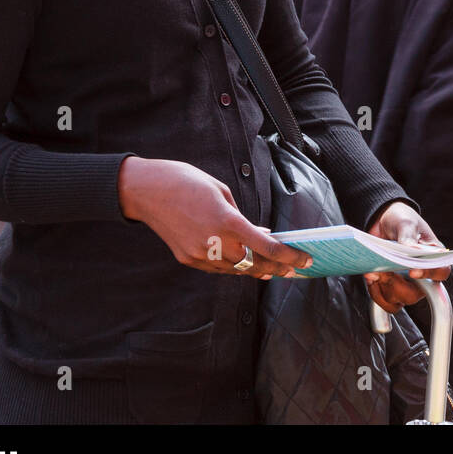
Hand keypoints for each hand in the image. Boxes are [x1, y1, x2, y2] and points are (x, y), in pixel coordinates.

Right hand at [117, 156, 310, 279]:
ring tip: (272, 269)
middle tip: (294, 270)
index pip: (268, 249)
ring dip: (255, 269)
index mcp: (228, 222)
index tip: (305, 260)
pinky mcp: (187, 259)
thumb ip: (243, 218)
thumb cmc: (187, 183)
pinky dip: (233, 266)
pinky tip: (243, 263)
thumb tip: (258, 235)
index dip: (290, 257)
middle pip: (255, 265)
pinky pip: (217, 268)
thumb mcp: (223, 192)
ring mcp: (199, 255)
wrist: (147, 190)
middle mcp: (215, 243)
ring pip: (236, 270)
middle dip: (277, 269)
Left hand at [364, 200, 450, 312]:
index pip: (440, 272)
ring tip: (373, 272)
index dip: (429, 274)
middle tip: (384, 271)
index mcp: (433, 257)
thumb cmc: (401, 220)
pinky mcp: (389, 287)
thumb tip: (412, 249)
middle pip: (415, 294)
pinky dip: (376, 293)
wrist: (383, 220)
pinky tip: (370, 277)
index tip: (413, 270)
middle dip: (397, 285)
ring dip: (384, 289)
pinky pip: (385, 301)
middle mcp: (422, 275)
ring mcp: (405, 283)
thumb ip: (408, 236)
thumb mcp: (406, 223)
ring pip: (398, 300)